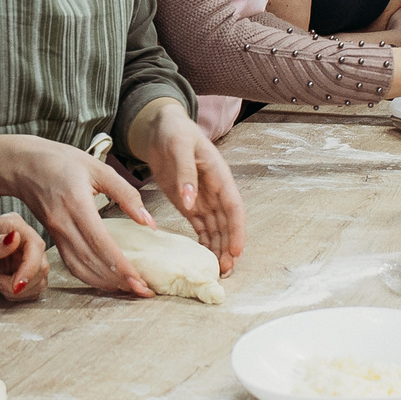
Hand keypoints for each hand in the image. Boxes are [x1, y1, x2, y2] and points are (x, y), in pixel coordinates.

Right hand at [0, 133, 157, 294]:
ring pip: (80, 268)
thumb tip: (149, 222)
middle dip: (118, 281)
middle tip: (143, 292)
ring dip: (105, 284)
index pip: (100, 243)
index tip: (140, 280)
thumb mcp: (98, 168)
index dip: (121, 265)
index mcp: (76, 204)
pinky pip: (71, 264)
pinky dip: (89, 278)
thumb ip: (126, 194)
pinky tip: (106, 282)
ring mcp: (56, 234)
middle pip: (91, 261)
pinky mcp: (53, 238)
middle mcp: (63, 224)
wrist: (24, 164)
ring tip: (129, 290)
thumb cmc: (62, 161)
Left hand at [0, 214, 46, 302]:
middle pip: (41, 264)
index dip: (30, 267)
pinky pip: (34, 288)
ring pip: (40, 279)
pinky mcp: (23, 274)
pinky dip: (19, 295)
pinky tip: (0, 288)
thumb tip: (14, 237)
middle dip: (22, 281)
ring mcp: (24, 258)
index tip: (16, 284)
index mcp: (11, 226)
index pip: (35, 245)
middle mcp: (21, 240)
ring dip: (20, 290)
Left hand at [135, 103, 247, 271]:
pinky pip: (201, 227)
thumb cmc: (175, 133)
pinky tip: (204, 258)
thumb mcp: (180, 147)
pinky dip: (204, 242)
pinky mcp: (190, 204)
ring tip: (218, 270)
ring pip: (216, 229)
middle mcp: (216, 191)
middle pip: (227, 224)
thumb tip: (190, 203)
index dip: (237, 230)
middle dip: (228, 246)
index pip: (234, 207)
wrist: (163, 128)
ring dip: (218, 248)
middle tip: (225, 270)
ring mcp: (204, 199)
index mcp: (219, 176)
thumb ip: (186, 174)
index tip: (237, 250)